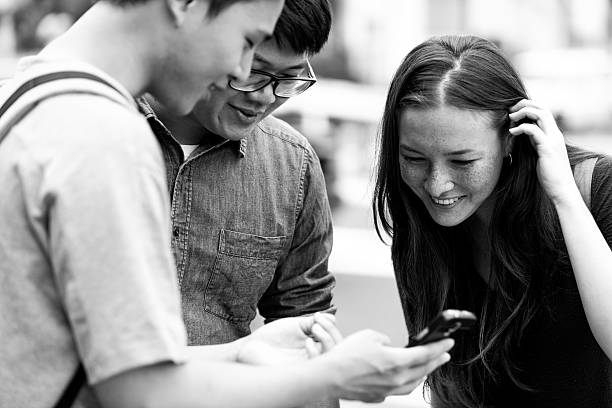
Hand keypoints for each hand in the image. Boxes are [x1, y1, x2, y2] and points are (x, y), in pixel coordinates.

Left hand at [236, 313, 342, 365]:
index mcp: (316, 348)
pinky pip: (316, 370)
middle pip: (338, 354)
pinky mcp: (297, 374)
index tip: (319, 316)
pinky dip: (316, 353)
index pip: (336, 344)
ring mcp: (307, 368)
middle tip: (319, 322)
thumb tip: (332, 316)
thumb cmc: (273, 337)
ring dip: (327, 341)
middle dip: (332, 334)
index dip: (333, 330)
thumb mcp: (297, 326)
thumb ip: (314, 322)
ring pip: (330, 362)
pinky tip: (308, 342)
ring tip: (314, 328)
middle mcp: (314, 360)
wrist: (253, 346)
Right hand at [320, 330, 452, 402]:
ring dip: (424, 373)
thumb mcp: (369, 336)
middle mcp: (396, 379)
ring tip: (428, 367)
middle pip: (423, 369)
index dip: (439, 346)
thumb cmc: (345, 357)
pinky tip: (405, 378)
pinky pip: (399, 389)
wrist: (329, 376)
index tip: (448, 342)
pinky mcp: (378, 396)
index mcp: (396, 361)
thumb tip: (387, 343)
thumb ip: (384, 338)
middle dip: (436, 360)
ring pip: (413, 383)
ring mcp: (388, 390)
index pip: (425, 353)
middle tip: (444, 354)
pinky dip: (407, 382)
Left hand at [508, 99, 578, 203]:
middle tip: (511, 110)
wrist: (561, 189)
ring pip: (541, 114)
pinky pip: (534, 130)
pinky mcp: (547, 148)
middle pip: (543, 108)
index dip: (529, 107)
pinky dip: (521, 127)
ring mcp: (553, 140)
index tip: (514, 111)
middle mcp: (555, 134)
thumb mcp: (539, 153)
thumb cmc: (548, 174)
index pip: (544, 112)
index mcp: (554, 135)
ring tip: (510, 117)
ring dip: (524, 112)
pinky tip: (512, 132)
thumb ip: (533, 141)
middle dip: (525, 104)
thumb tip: (521, 133)